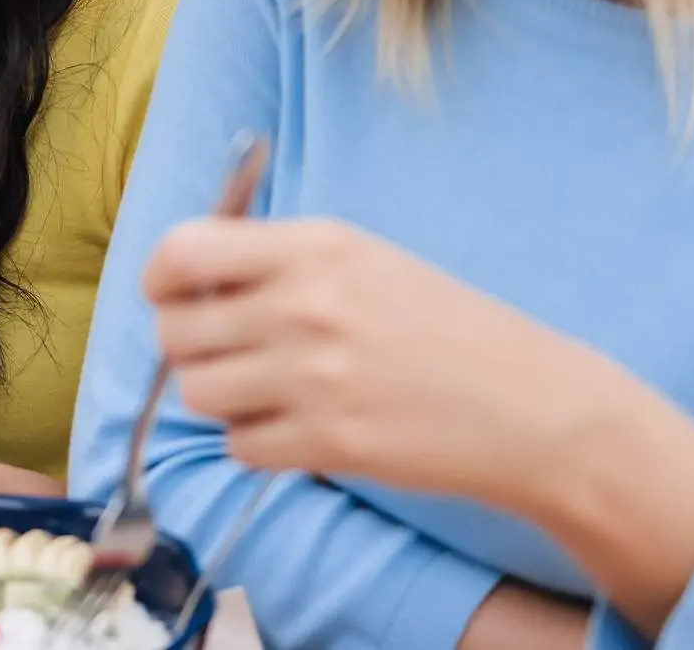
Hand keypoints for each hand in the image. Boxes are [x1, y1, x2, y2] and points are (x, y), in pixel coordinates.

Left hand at [145, 216, 612, 503]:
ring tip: (267, 391)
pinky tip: (297, 428)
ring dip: (220, 397)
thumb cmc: (443, 326)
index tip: (171, 295)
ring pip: (197, 392)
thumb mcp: (362, 258)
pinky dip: (257, 442)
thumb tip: (186, 274)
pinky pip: (239, 446)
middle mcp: (306, 304)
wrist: (532, 405)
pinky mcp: (330, 442)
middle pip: (175, 330)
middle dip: (188, 345)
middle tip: (227, 351)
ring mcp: (316, 376)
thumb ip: (276, 259)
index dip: (161, 279)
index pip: (183, 250)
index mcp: (313, 246)